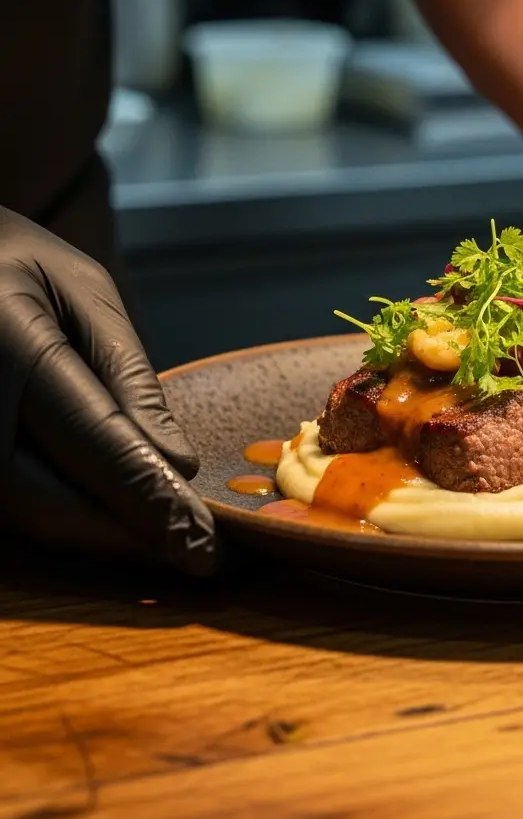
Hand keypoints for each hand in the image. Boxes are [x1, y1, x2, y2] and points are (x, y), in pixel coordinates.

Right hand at [0, 207, 216, 572]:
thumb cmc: (15, 259)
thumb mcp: (82, 289)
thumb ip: (126, 375)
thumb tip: (176, 464)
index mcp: (8, 344)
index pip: (95, 443)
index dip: (153, 503)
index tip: (207, 546)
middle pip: (54, 504)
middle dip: (135, 539)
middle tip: (207, 559)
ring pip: (32, 517)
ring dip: (108, 539)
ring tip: (178, 544)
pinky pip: (13, 504)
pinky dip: (74, 518)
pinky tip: (126, 521)